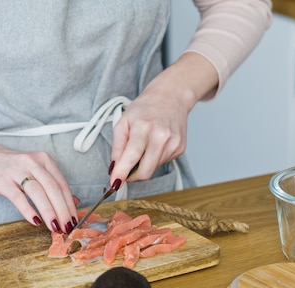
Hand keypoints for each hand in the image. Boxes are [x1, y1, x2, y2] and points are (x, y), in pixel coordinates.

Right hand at [0, 116, 78, 232]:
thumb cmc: (11, 167)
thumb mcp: (35, 171)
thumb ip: (53, 185)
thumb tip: (75, 201)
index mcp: (44, 160)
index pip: (62, 184)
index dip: (70, 204)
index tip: (75, 220)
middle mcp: (32, 163)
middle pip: (53, 188)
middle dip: (63, 210)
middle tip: (68, 227)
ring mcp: (16, 170)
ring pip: (38, 192)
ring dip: (49, 212)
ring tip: (55, 227)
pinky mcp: (2, 180)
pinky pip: (18, 197)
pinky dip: (28, 210)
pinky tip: (35, 221)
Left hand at [109, 52, 218, 187]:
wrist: (172, 96)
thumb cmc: (145, 108)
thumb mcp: (124, 121)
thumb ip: (117, 147)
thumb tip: (114, 169)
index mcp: (144, 127)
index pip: (132, 157)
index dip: (122, 173)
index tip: (114, 183)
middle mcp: (161, 137)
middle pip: (145, 171)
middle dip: (132, 175)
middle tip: (125, 170)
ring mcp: (173, 144)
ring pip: (153, 169)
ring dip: (143, 164)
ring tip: (144, 145)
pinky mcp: (180, 149)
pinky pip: (161, 163)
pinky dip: (154, 159)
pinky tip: (155, 144)